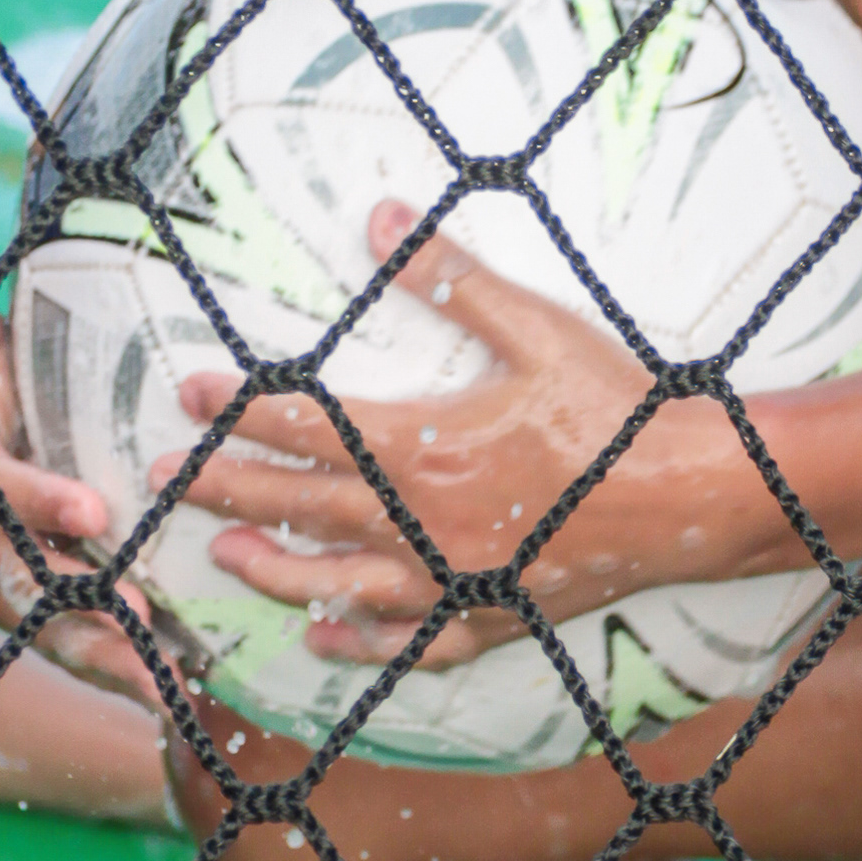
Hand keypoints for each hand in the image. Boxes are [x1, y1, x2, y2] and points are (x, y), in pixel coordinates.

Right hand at [0, 244, 155, 698]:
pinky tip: (171, 690)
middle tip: (140, 613)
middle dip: (75, 599)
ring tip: (161, 674)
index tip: (92, 507)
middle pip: (14, 575)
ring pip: (42, 625)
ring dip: (101, 652)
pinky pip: (68, 648)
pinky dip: (115, 671)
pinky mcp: (26, 614)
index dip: (31, 500)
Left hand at [170, 200, 732, 659]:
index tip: (192, 396)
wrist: (693, 493)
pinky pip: (409, 644)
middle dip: (227, 491)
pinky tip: (323, 638)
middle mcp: (424, 525)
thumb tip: (379, 216)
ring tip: (223, 559)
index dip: (243, 412)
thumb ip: (449, 277)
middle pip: (302, 508)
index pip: (308, 427)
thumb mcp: (536, 327)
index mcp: (424, 449)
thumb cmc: (616, 406)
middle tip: (168, 482)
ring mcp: (454, 583)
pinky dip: (360, 644)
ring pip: (339, 584)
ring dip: (274, 571)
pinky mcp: (491, 617)